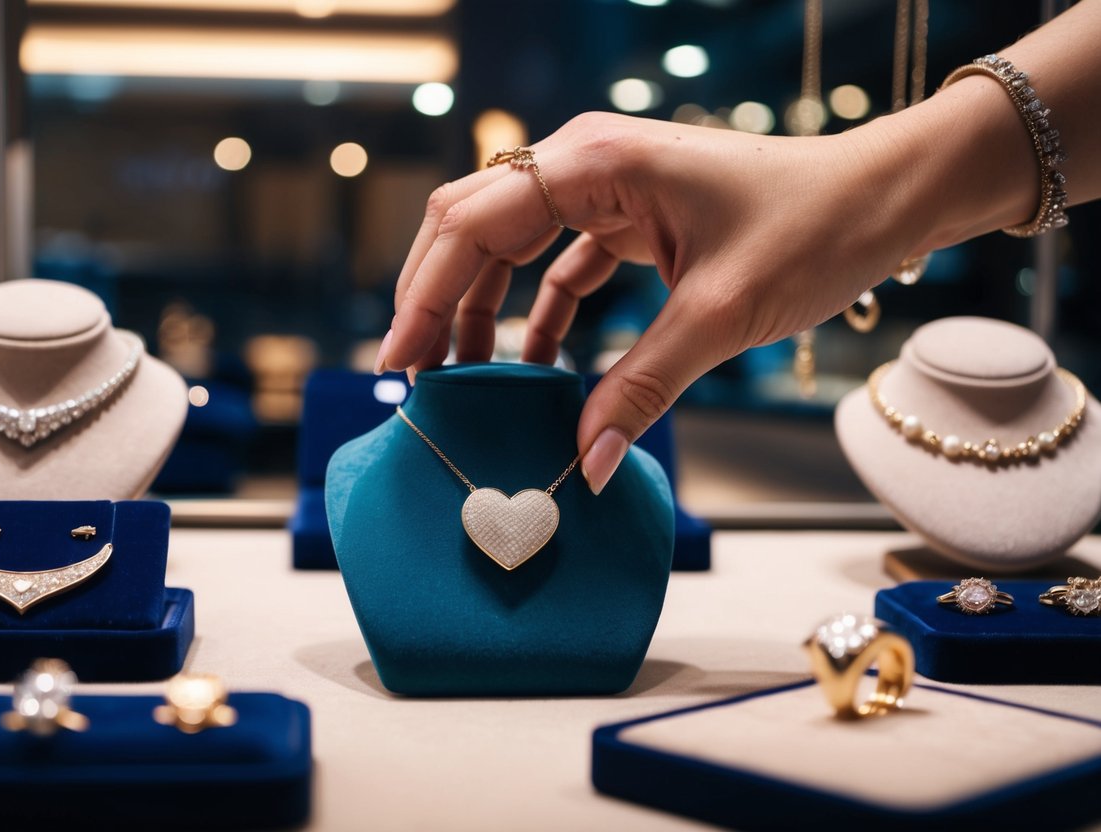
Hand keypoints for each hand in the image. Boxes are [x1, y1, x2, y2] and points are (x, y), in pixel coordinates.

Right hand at [373, 110, 996, 492]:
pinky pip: (556, 265)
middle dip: (436, 301)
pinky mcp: (626, 216)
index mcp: (595, 162)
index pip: (473, 223)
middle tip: (416, 377)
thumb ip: (643, 387)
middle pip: (472, 226)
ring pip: (506, 245)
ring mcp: (603, 187)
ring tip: (464, 379)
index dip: (424, 294)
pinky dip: (536, 314)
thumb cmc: (814, 226)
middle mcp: (585, 162)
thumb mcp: (722, 313)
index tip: (400, 363)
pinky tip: (531, 366)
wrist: (881, 198)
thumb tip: (584, 465)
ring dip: (479, 311)